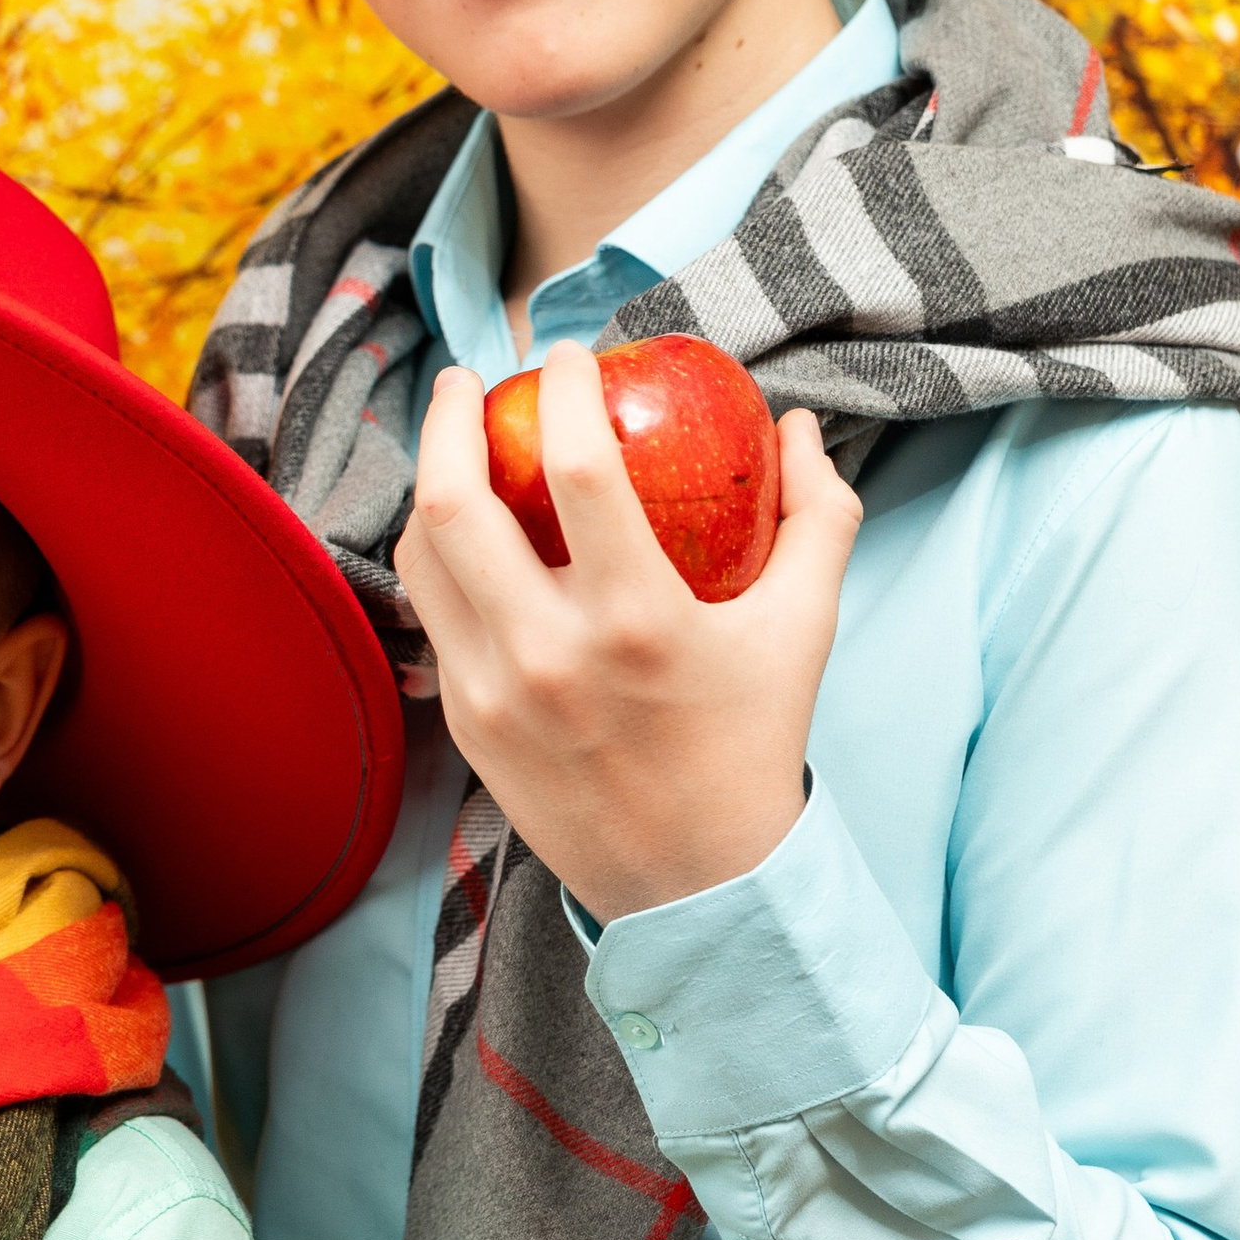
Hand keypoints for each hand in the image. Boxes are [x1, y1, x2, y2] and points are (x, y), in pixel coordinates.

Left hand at [395, 344, 862, 921]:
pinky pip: (432, 616)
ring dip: (429, 482)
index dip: (562, 392)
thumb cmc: (754, 742)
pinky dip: (438, 559)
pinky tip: (459, 528)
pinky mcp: (465, 725)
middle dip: (449, 419)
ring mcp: (494, 693)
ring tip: (452, 444)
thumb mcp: (805, 628)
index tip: (563, 356)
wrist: (695, 882)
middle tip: (468, 380)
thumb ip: (816, 514)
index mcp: (637, 621)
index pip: (579, 470)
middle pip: (455, 502)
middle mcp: (549, 654)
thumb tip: (794, 425)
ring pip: (423, 557)